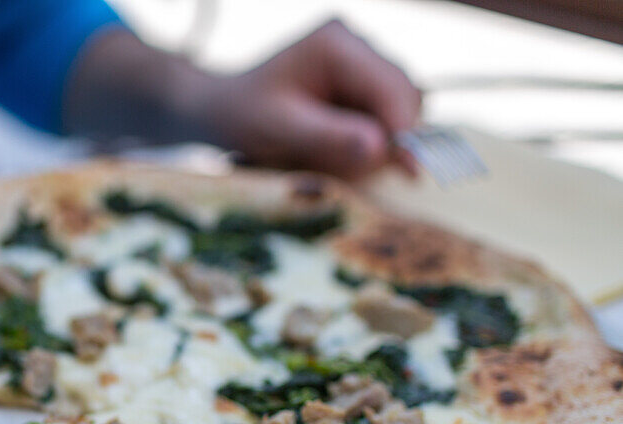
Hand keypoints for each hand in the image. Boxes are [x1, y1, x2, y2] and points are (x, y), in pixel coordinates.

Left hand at [204, 20, 420, 178]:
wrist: (225, 111)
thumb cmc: (244, 118)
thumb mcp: (281, 131)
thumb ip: (329, 137)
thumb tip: (380, 148)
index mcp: (335, 45)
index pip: (390, 84)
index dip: (403, 126)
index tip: (406, 166)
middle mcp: (355, 45)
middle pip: (404, 93)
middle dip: (395, 135)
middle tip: (376, 172)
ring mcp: (361, 63)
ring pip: (400, 107)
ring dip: (384, 139)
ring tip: (346, 161)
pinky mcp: (361, 85)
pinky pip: (385, 116)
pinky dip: (374, 140)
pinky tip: (346, 152)